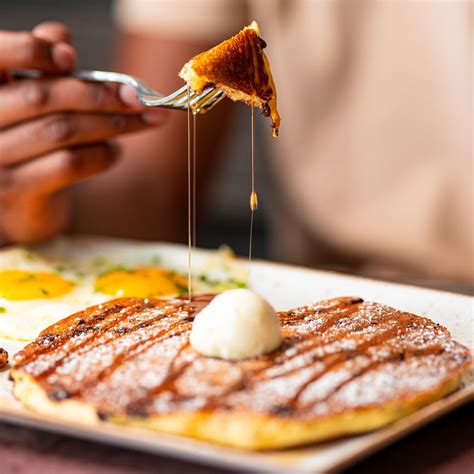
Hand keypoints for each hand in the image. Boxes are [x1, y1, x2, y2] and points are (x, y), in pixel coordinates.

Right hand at [0, 22, 166, 244]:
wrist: (23, 201)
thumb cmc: (31, 137)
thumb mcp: (33, 97)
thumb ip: (42, 65)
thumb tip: (62, 39)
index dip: (33, 50)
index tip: (71, 58)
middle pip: (43, 97)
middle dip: (100, 95)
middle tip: (139, 98)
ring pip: (62, 131)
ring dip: (112, 124)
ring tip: (140, 122)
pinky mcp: (18, 189)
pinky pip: (70, 164)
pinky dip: (101, 155)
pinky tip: (116, 152)